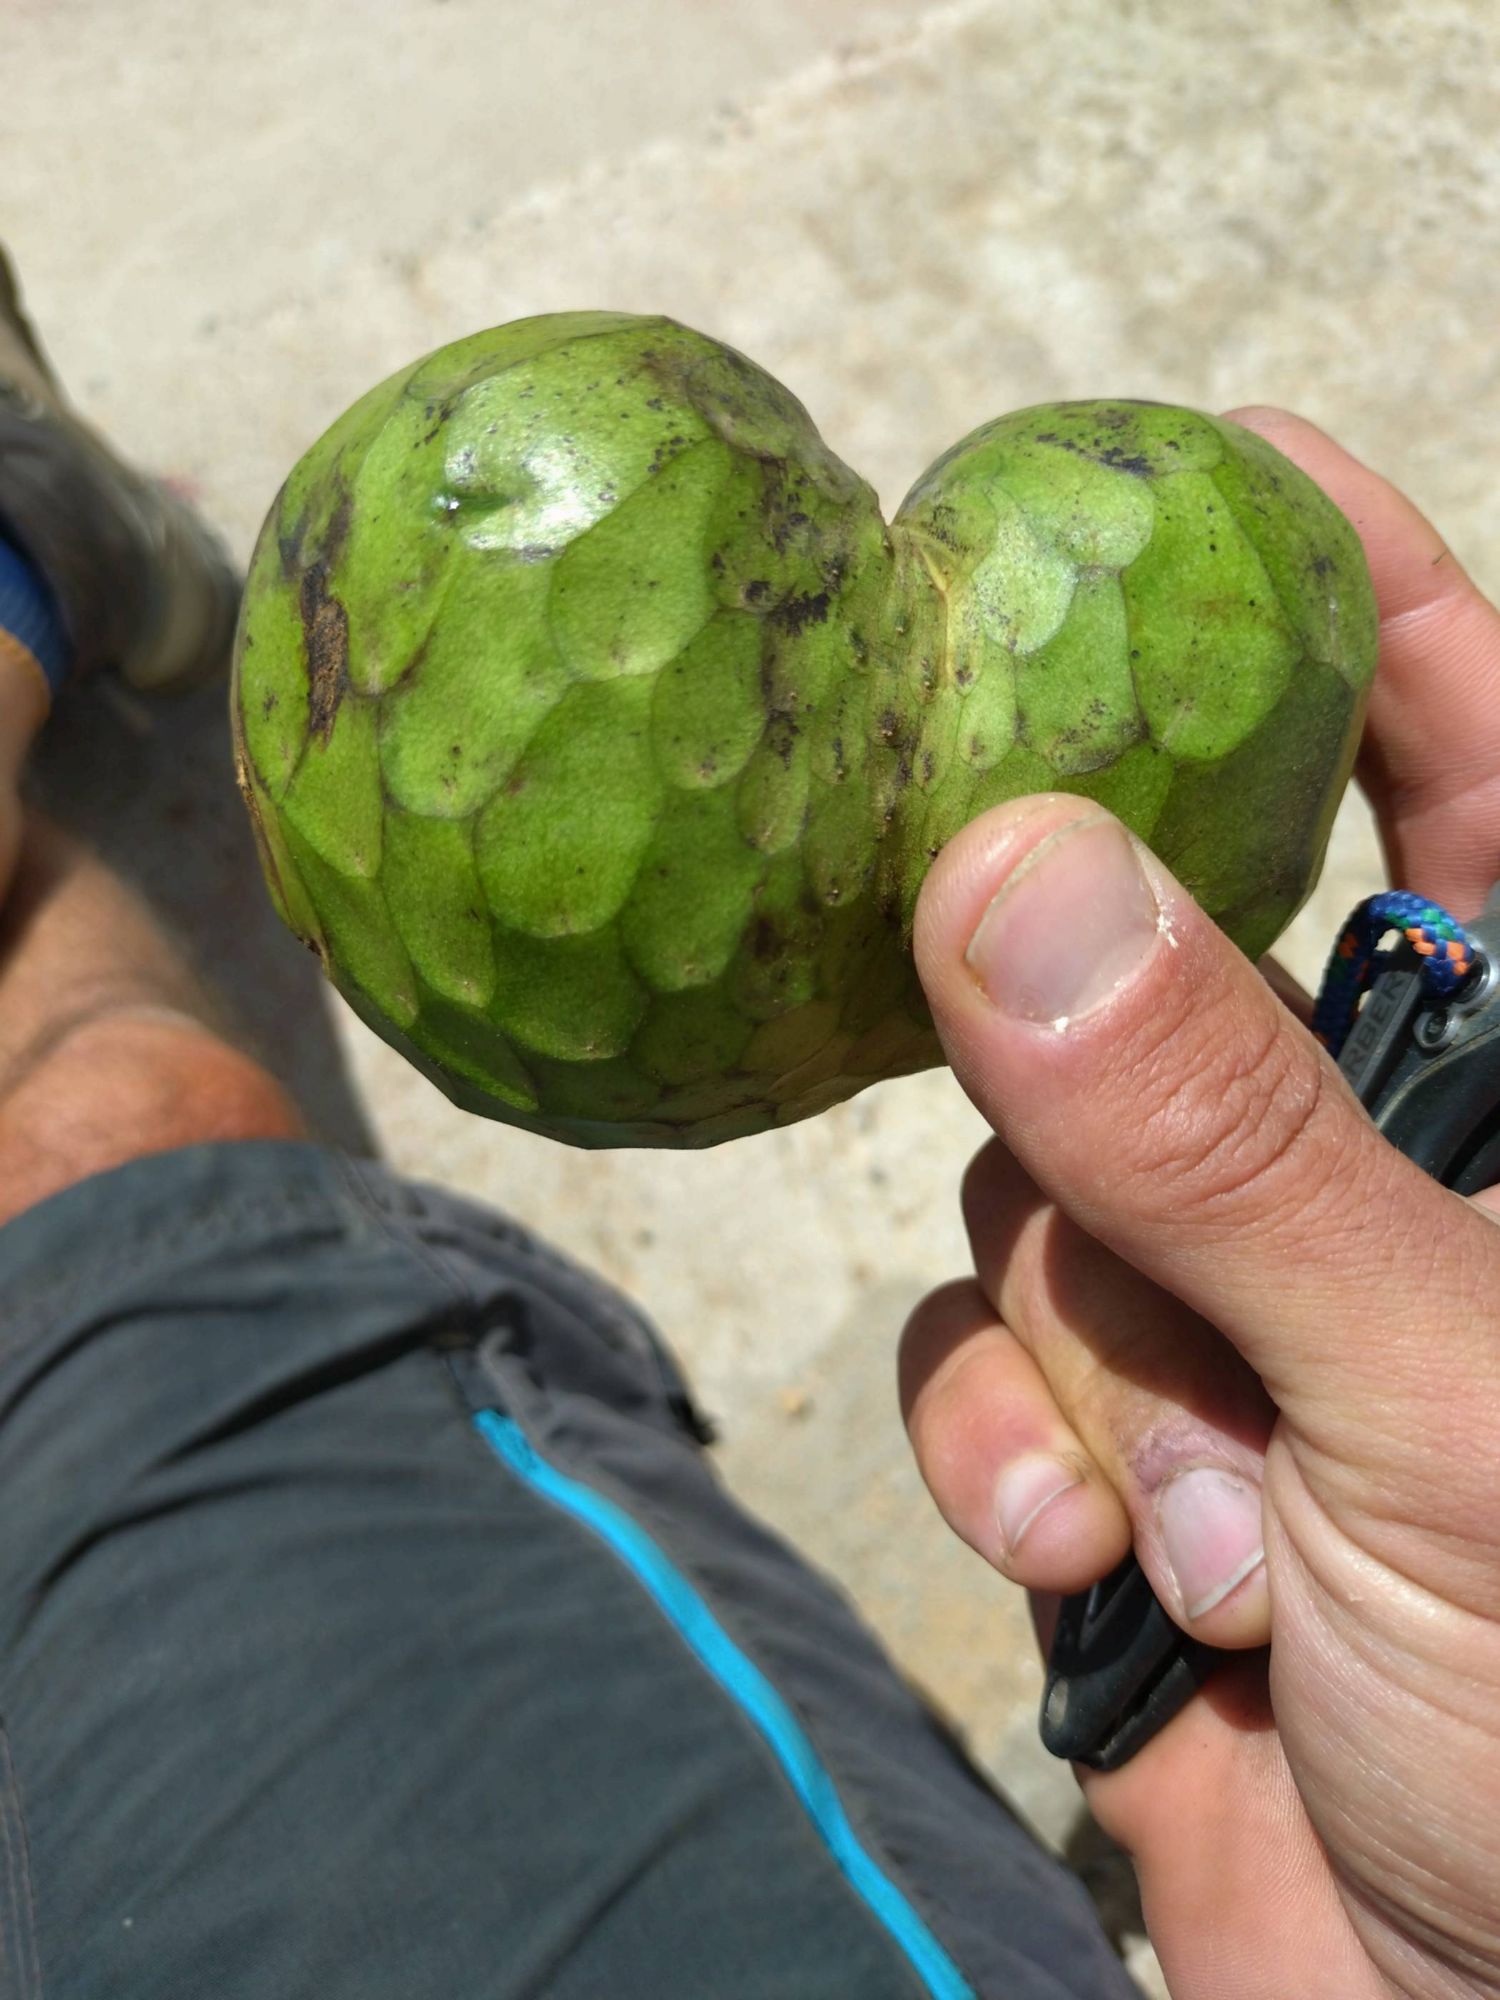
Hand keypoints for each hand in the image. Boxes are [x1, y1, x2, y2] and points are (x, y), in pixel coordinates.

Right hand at [903, 412, 1499, 1999]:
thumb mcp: (1454, 1405)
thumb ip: (1232, 1134)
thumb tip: (1010, 870)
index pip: (1480, 785)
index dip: (1365, 613)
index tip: (1218, 468)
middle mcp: (1395, 1187)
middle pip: (1178, 972)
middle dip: (1104, 1067)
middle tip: (1022, 1045)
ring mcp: (1251, 1318)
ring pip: (1046, 1184)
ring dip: (1081, 1350)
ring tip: (1189, 1523)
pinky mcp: (1135, 1450)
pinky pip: (994, 1359)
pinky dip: (1012, 1451)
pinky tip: (1101, 1574)